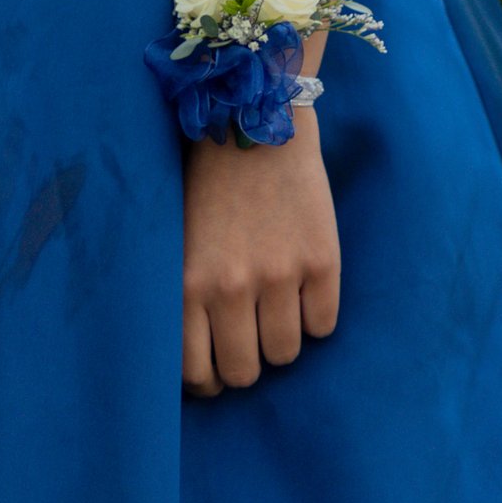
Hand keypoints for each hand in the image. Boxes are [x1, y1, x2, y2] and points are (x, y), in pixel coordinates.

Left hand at [182, 101, 340, 396]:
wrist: (256, 122)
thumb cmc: (207, 184)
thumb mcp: (178, 243)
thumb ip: (184, 299)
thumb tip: (197, 362)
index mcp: (187, 284)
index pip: (195, 373)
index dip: (208, 380)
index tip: (214, 368)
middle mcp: (231, 287)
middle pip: (244, 373)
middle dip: (246, 364)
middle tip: (248, 340)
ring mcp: (279, 275)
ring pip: (286, 354)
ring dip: (281, 339)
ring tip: (276, 306)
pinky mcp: (321, 261)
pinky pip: (323, 326)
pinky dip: (315, 315)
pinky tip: (303, 286)